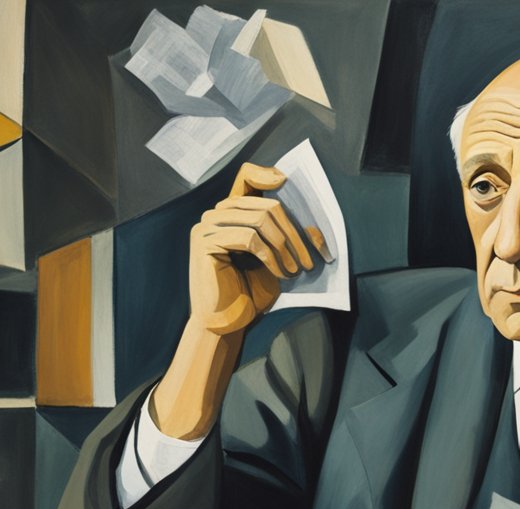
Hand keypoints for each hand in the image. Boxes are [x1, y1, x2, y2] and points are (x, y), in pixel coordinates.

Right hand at [188, 162, 332, 334]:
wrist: (228, 322)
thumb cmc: (251, 291)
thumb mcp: (276, 260)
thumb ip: (288, 238)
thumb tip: (314, 226)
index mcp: (230, 213)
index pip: (245, 176)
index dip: (265, 174)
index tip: (285, 181)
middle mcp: (215, 214)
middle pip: (264, 205)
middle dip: (294, 233)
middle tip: (310, 259)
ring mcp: (207, 227)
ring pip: (259, 219)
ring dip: (286, 245)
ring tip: (297, 269)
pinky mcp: (205, 243)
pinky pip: (248, 238)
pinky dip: (271, 256)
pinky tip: (280, 273)